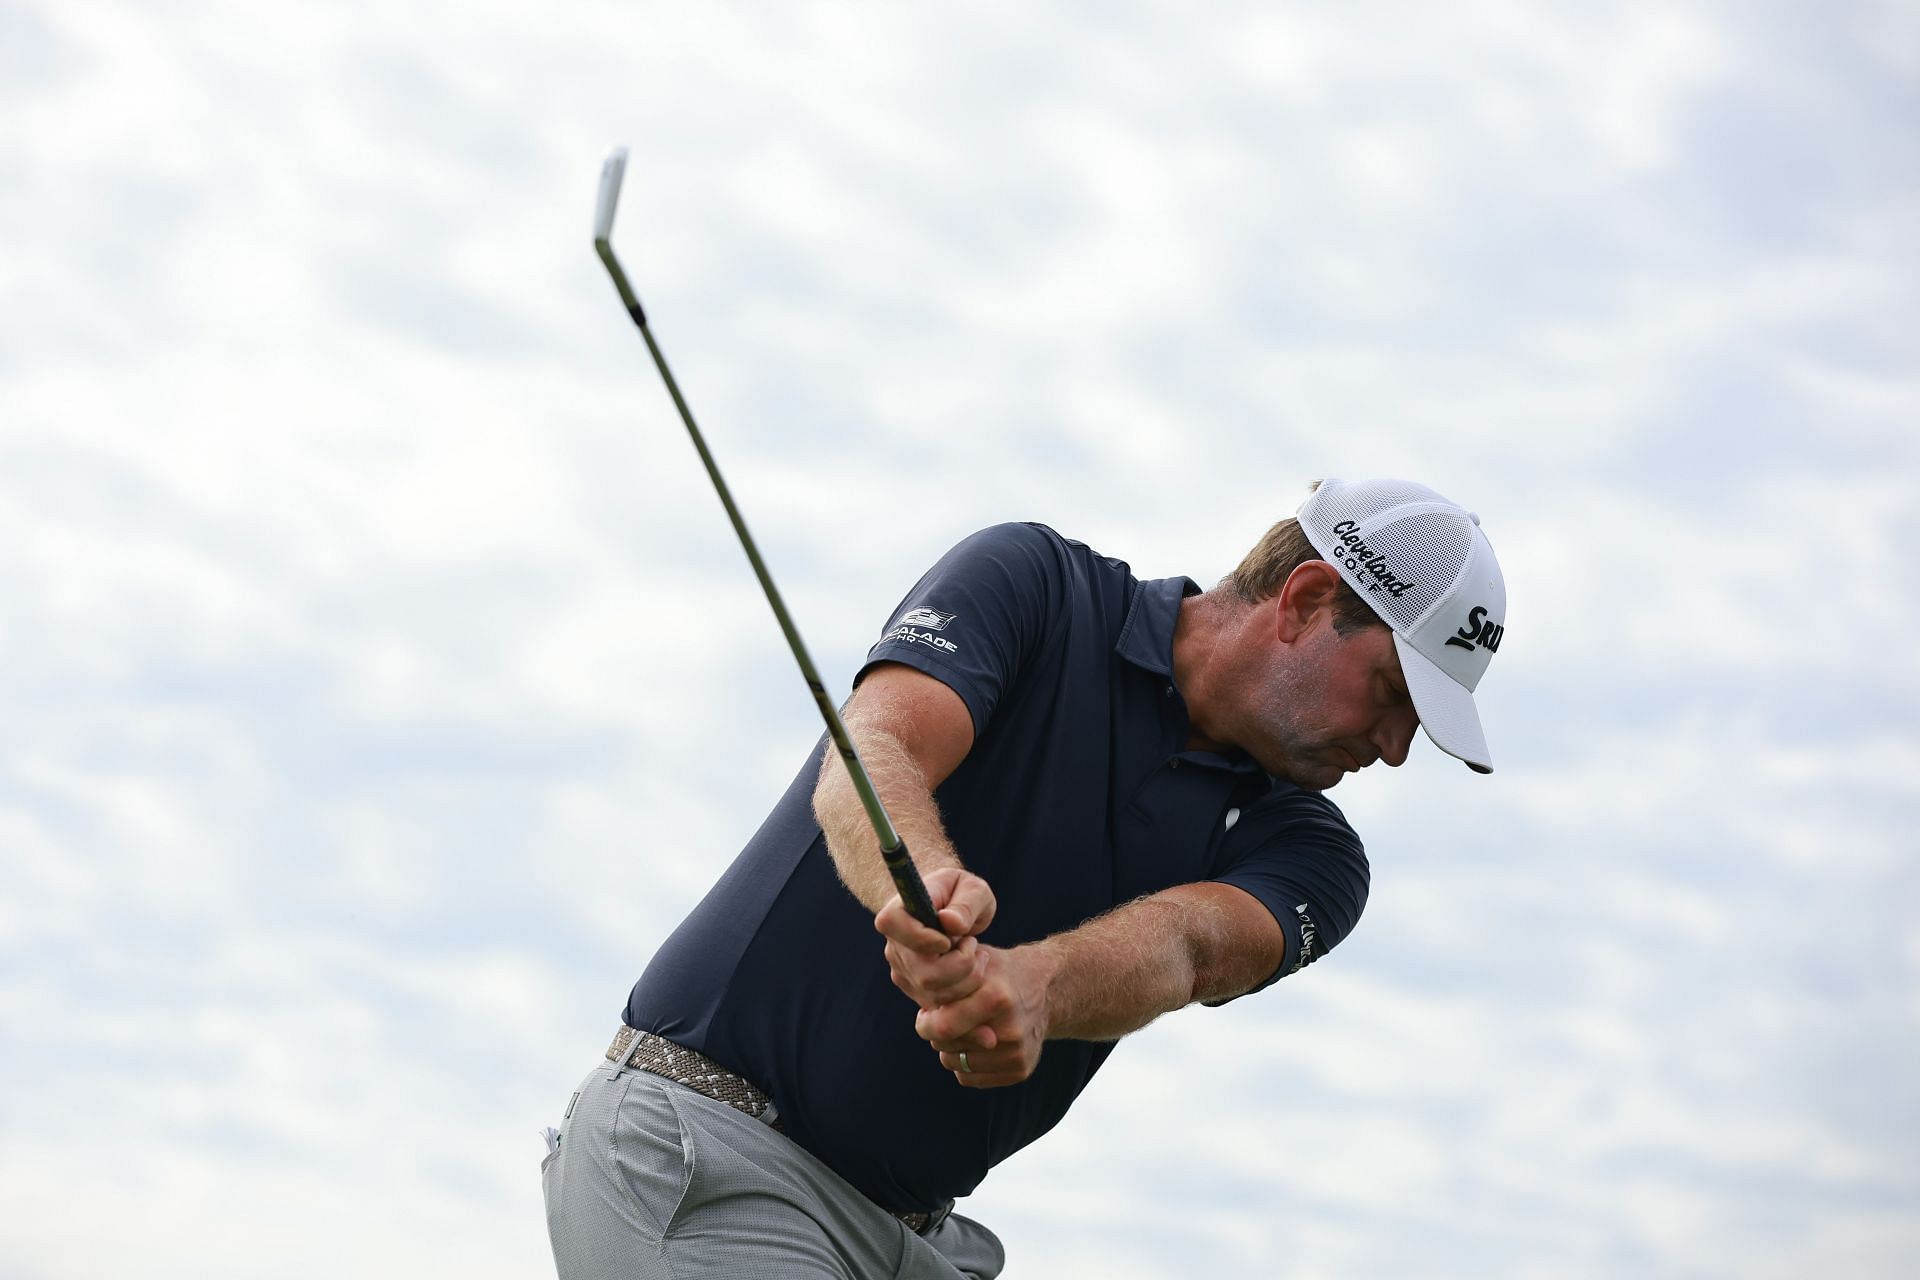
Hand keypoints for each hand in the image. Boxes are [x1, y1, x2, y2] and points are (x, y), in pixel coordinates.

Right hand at [875, 866, 996, 1009]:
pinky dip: (966, 992)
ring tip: (978, 953)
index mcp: (897, 912)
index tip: (952, 936)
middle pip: (924, 973)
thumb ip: (966, 904)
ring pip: (935, 993)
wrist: (956, 912)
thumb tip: (950, 923)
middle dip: (961, 964)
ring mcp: (903, 971)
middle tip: (973, 944)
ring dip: (968, 978)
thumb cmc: (962, 893)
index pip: (894, 926)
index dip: (926, 938)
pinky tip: (974, 970)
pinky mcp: (916, 990)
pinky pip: (942, 1003)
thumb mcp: (973, 889)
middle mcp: (894, 945)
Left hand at [916, 944, 1053, 1088]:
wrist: (1048, 989)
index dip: (926, 1022)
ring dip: (950, 1049)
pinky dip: (965, 1063)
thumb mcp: (975, 959)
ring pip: (955, 1064)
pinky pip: (970, 1078)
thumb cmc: (1000, 971)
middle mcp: (1009, 1030)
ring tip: (963, 1028)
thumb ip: (946, 978)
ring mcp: (1016, 1053)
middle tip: (944, 1018)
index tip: (926, 1013)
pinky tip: (976, 1043)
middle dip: (936, 1033)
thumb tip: (912, 987)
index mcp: (996, 997)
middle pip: (946, 1046)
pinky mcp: (1020, 1070)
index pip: (943, 1026)